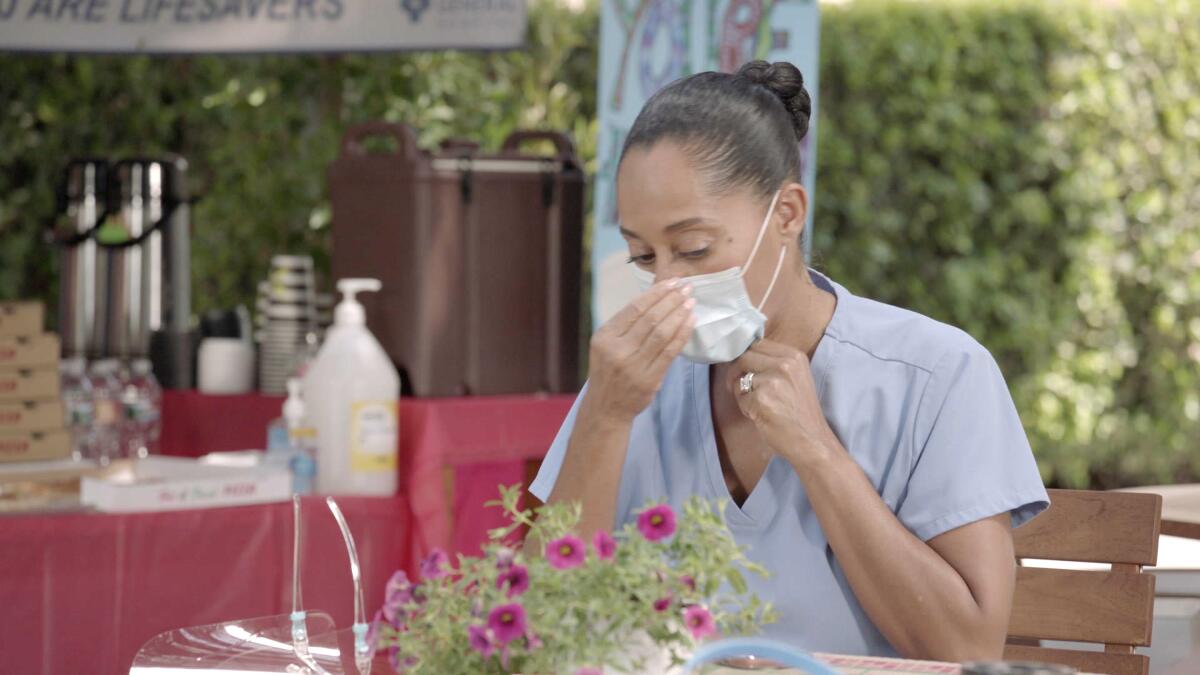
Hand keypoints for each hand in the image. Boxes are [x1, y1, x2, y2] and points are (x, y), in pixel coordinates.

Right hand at [586, 279, 694, 421]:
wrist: (606, 408)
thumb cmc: (609, 371)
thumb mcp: (606, 345)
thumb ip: (626, 325)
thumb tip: (657, 296)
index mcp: (604, 336)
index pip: (634, 308)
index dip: (656, 293)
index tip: (672, 282)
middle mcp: (617, 350)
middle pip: (650, 318)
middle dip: (671, 299)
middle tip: (687, 287)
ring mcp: (632, 366)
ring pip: (662, 333)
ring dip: (679, 314)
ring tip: (691, 302)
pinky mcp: (648, 380)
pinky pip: (670, 352)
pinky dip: (682, 334)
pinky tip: (691, 322)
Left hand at [729, 339, 838, 465]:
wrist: (812, 441)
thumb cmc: (800, 413)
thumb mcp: (795, 378)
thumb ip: (774, 364)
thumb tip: (741, 354)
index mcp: (794, 356)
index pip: (757, 344)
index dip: (745, 356)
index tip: (743, 369)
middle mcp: (785, 364)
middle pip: (744, 356)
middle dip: (736, 372)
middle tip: (740, 387)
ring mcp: (773, 381)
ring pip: (739, 378)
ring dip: (742, 393)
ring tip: (758, 406)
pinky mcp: (761, 399)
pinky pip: (740, 397)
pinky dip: (745, 408)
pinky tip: (760, 416)